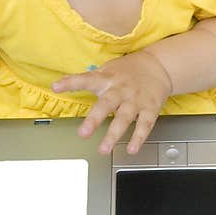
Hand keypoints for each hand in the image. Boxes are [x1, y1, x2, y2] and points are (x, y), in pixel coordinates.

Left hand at [51, 49, 172, 154]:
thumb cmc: (128, 70)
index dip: (71, 83)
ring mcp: (136, 100)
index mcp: (107, 79)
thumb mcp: (107, 70)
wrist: (159, 66)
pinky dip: (138, 138)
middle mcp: (121, 90)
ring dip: (114, 134)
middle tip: (83, 133)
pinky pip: (144, 125)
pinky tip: (131, 148)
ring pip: (124, 118)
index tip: (56, 87)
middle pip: (107, 104)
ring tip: (104, 149)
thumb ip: (87, 80)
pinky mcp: (150, 108)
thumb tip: (60, 83)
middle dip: (94, 119)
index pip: (86, 79)